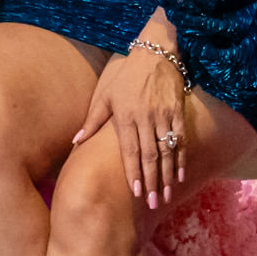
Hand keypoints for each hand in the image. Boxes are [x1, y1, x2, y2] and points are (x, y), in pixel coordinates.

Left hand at [71, 39, 198, 206]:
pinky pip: (181, 139)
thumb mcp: (105, 94)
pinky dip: (181, 159)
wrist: (156, 53)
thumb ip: (92, 120)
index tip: (135, 191)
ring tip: (165, 195)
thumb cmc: (126, 76)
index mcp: (126, 115)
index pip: (130, 149)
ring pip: (166, 150)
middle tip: (152, 202)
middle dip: (151, 181)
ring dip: (166, 175)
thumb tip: (75, 141)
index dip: (133, 171)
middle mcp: (145, 117)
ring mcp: (164, 115)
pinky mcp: (177, 111)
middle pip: (149, 155)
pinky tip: (179, 176)